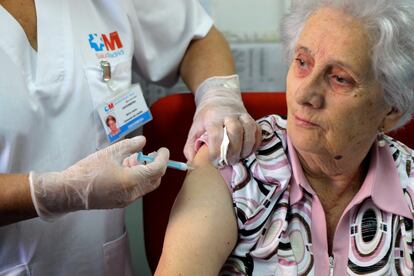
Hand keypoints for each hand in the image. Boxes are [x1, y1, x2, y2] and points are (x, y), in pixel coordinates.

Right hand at [29, 136, 168, 219]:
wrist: (70, 191)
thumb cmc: (88, 171)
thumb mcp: (110, 152)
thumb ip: (130, 146)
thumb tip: (143, 142)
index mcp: (132, 180)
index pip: (157, 169)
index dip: (163, 158)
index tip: (163, 150)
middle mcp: (133, 193)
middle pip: (155, 180)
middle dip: (155, 166)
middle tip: (150, 154)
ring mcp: (127, 200)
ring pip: (146, 185)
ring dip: (145, 172)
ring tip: (133, 159)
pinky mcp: (120, 203)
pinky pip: (136, 190)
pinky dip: (137, 179)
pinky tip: (125, 169)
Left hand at [184, 75, 261, 164]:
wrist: (219, 97)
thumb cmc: (206, 116)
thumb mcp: (195, 128)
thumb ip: (190, 145)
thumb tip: (192, 162)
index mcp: (212, 117)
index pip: (216, 135)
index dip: (216, 151)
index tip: (215, 162)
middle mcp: (229, 114)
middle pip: (235, 131)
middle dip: (234, 150)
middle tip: (230, 162)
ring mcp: (242, 115)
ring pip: (249, 129)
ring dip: (246, 147)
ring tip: (240, 158)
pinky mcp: (251, 118)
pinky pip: (257, 130)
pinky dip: (255, 143)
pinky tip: (248, 151)